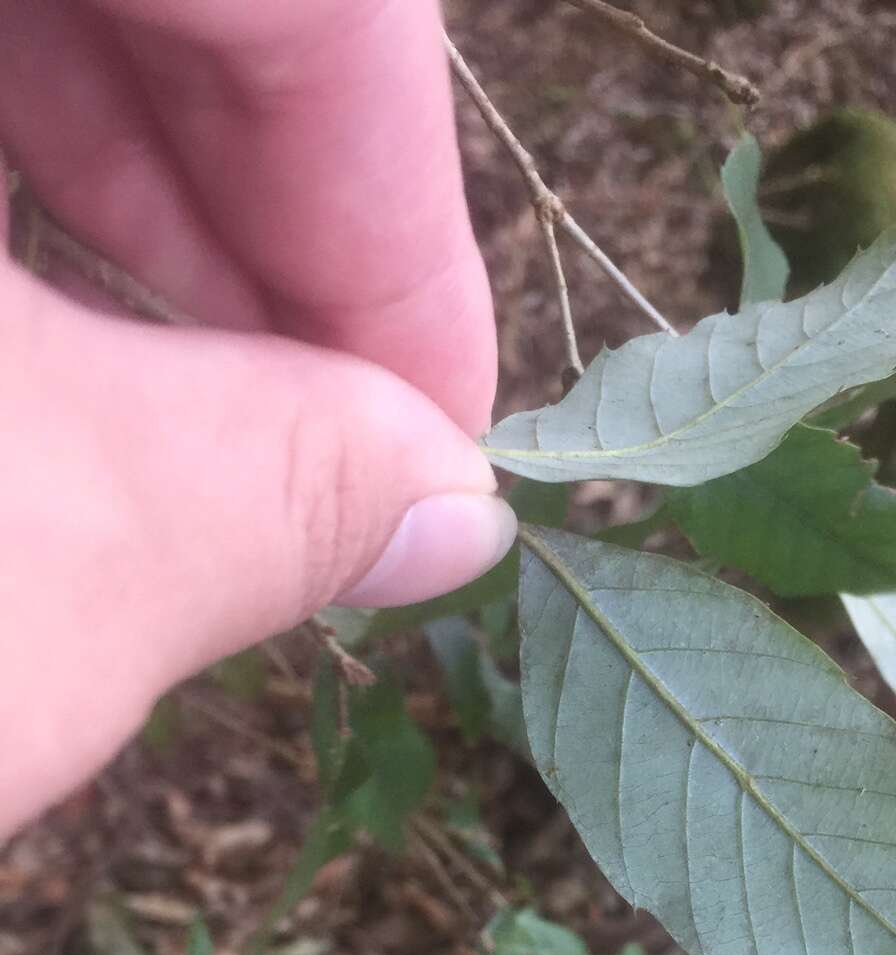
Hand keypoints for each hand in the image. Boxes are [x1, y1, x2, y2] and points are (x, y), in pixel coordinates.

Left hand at [0, 0, 513, 838]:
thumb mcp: (27, 566)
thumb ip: (270, 493)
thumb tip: (451, 504)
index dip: (399, 223)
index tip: (459, 435)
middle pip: (166, 7)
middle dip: (269, 232)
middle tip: (343, 446)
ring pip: (33, 37)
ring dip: (127, 230)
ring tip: (197, 430)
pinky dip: (7, 250)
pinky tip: (36, 378)